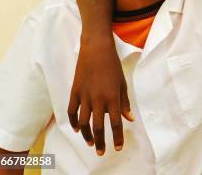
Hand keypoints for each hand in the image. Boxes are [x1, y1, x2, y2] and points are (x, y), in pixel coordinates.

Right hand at [67, 36, 132, 155]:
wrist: (96, 49)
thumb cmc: (113, 65)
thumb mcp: (123, 83)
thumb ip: (125, 103)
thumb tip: (129, 119)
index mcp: (112, 97)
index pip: (116, 123)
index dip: (117, 137)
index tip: (118, 148)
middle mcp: (98, 99)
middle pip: (98, 126)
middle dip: (100, 141)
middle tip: (102, 152)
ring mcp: (84, 96)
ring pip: (83, 122)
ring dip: (86, 135)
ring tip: (90, 142)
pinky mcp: (75, 91)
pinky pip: (72, 111)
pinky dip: (74, 122)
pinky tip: (77, 129)